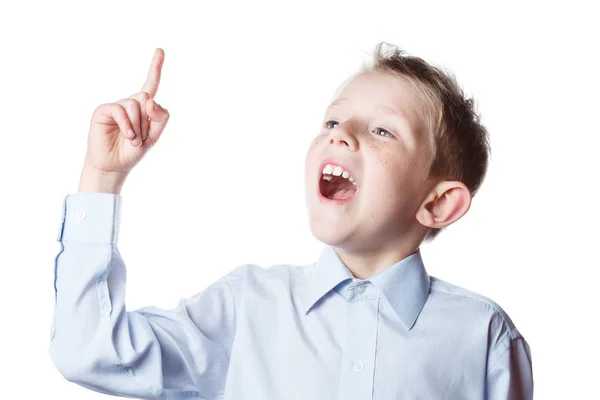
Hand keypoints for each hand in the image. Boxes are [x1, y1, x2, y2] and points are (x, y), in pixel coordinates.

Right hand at [82, 48, 169, 176]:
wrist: (114, 166)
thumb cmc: (132, 151)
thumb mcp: (154, 135)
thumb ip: (160, 117)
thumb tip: (151, 100)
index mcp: (142, 108)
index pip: (151, 85)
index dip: (155, 68)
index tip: (160, 50)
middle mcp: (129, 103)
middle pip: (146, 98)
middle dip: (147, 121)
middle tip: (140, 138)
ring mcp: (116, 106)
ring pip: (135, 104)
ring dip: (138, 126)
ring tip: (133, 140)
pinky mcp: (103, 110)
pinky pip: (120, 109)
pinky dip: (127, 124)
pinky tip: (128, 136)